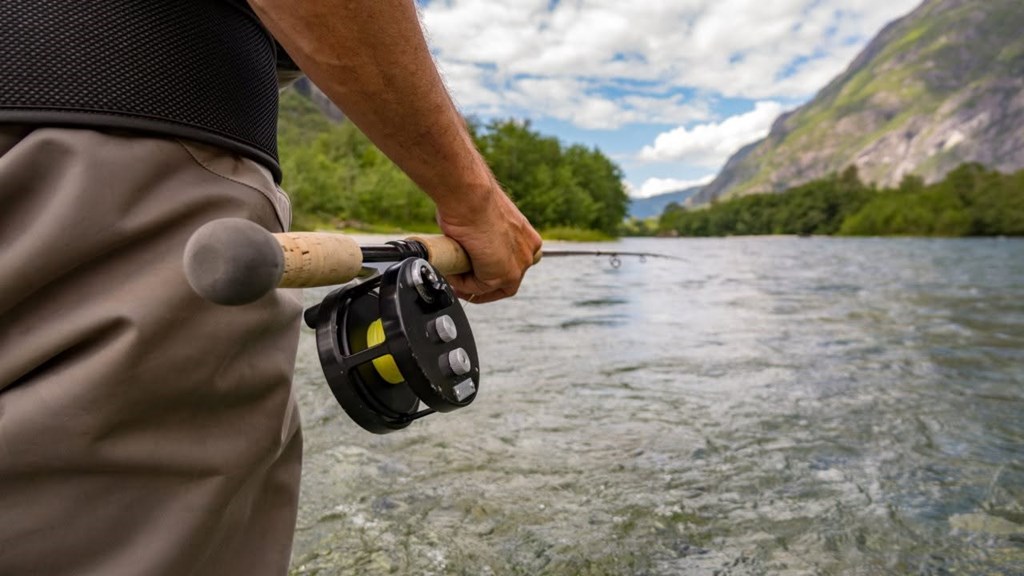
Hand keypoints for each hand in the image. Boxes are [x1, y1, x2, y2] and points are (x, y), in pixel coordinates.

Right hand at [436, 185, 541, 303]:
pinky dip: (463, 284)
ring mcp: (519, 265)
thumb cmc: (470, 199)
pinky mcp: (504, 275)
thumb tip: (466, 241)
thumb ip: (481, 233)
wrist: (470, 196)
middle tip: (461, 282)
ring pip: (493, 286)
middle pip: (506, 279)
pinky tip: (452, 273)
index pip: (513, 262)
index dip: (490, 270)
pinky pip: (480, 288)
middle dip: (482, 283)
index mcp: (525, 235)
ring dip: (470, 286)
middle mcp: (527, 250)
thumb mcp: (481, 216)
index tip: (474, 271)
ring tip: (452, 276)